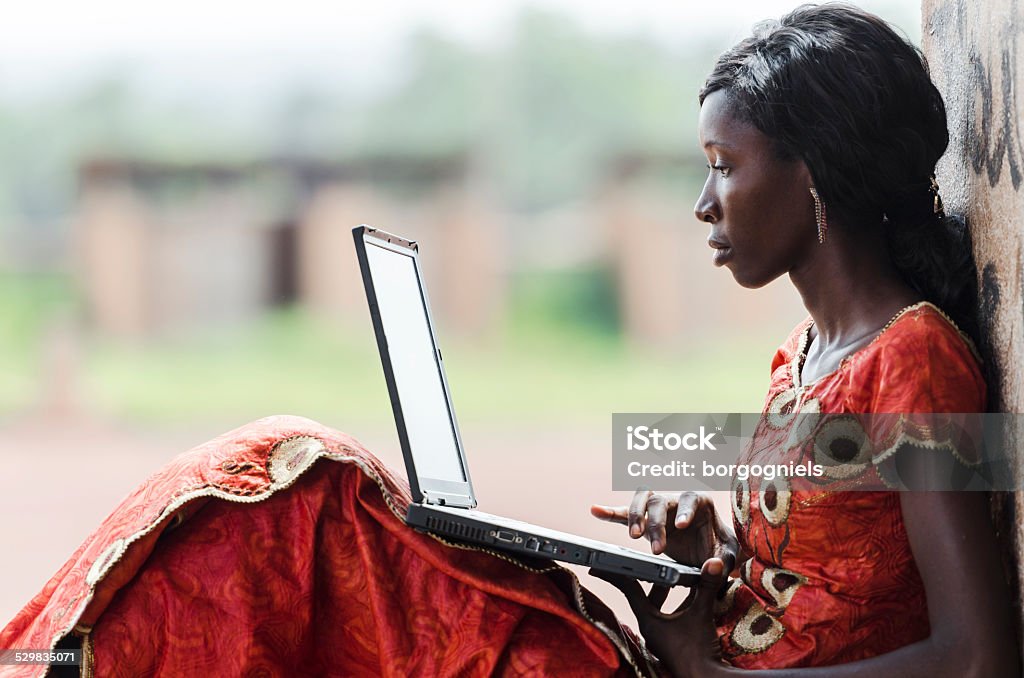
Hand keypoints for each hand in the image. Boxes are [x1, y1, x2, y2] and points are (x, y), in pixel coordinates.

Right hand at [591, 491, 737, 570]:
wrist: (707, 551)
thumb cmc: (719, 548)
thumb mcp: (727, 556)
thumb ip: (723, 562)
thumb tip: (711, 566)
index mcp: (699, 502)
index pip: (690, 499)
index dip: (685, 510)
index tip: (680, 525)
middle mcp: (676, 500)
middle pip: (661, 501)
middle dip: (657, 524)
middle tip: (657, 550)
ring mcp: (657, 509)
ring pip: (641, 501)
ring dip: (635, 516)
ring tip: (634, 537)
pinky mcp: (643, 520)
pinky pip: (623, 513)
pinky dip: (610, 512)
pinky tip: (595, 510)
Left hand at [592, 558, 727, 676]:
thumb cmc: (698, 652)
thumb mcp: (702, 613)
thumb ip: (707, 586)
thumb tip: (715, 561)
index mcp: (648, 621)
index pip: (628, 589)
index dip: (613, 573)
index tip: (596, 564)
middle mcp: (651, 629)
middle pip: (645, 596)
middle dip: (649, 578)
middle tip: (645, 562)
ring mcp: (661, 638)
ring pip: (659, 607)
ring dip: (667, 592)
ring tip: (677, 577)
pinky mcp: (673, 643)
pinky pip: (672, 618)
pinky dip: (680, 605)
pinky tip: (693, 597)